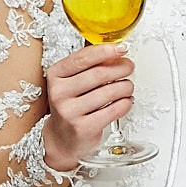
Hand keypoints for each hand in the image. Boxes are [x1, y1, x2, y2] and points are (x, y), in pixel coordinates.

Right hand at [40, 42, 135, 169]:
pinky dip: (125, 103)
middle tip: (129, 67)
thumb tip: (115, 52)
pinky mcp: (83, 128)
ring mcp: (69, 111)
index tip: (122, 48)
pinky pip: (113, 111)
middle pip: (99, 74)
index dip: (106, 51)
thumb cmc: (71, 105)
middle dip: (120, 68)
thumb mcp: (71, 81)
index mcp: (56, 75)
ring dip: (125, 86)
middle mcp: (59, 92)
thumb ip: (89, 66)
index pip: (83, 58)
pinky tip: (126, 101)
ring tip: (128, 86)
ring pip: (108, 92)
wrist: (61, 138)